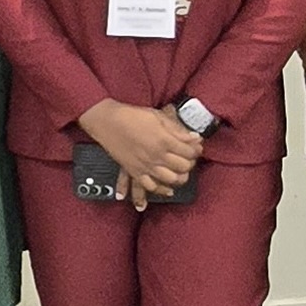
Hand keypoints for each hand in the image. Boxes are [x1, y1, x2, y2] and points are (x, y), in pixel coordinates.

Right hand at [80, 100, 202, 200]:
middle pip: (183, 167)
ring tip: (181, 172)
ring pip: (171, 179)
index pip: (190, 151)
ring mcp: (146, 166)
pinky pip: (151, 186)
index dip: (197, 150)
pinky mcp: (135, 172)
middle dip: (190, 163)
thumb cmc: (132, 116)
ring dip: (180, 177)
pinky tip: (168, 189)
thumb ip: (177, 129)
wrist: (108, 122)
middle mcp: (157, 156)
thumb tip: (195, 138)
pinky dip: (161, 190)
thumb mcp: (158, 117)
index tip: (197, 147)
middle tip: (190, 158)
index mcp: (164, 140)